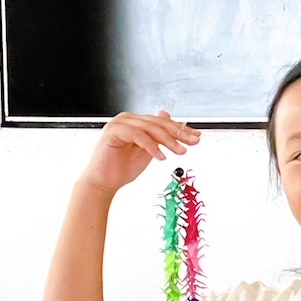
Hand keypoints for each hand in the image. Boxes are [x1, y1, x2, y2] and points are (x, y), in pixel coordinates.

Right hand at [80, 110, 200, 193]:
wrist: (103, 182)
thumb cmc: (122, 169)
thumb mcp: (148, 152)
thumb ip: (158, 137)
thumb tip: (168, 117)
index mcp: (136, 122)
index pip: (162, 122)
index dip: (181, 129)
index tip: (196, 137)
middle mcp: (128, 120)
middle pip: (158, 122)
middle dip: (178, 133)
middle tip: (193, 142)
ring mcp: (120, 124)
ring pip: (150, 127)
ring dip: (168, 140)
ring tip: (180, 152)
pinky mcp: (113, 132)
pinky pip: (137, 135)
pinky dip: (151, 146)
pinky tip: (161, 156)